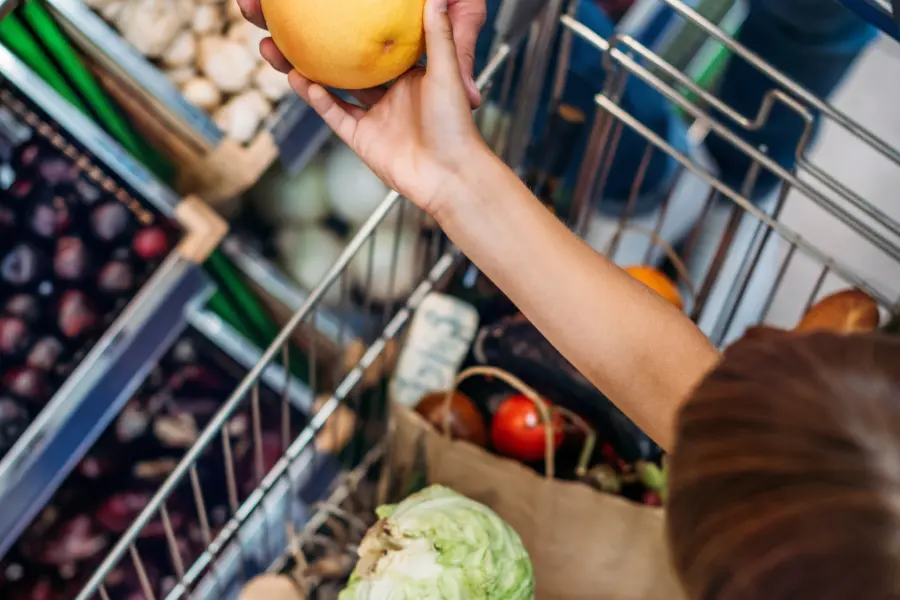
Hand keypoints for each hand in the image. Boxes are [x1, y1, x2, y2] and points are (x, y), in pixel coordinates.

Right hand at [287, 0, 486, 216]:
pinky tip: (304, 82)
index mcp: (411, 77)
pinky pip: (336, 116)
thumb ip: (439, 35)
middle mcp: (391, 96)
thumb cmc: (455, 126)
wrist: (449, 176)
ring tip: (289, 52)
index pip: (381, 47)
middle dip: (329, 51)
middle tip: (306, 30)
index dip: (362, 31)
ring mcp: (375, 118)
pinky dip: (319, 101)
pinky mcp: (362, 140)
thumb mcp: (446, 73)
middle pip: (353, 68)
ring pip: (337, 90)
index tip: (343, 12)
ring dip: (314, 73)